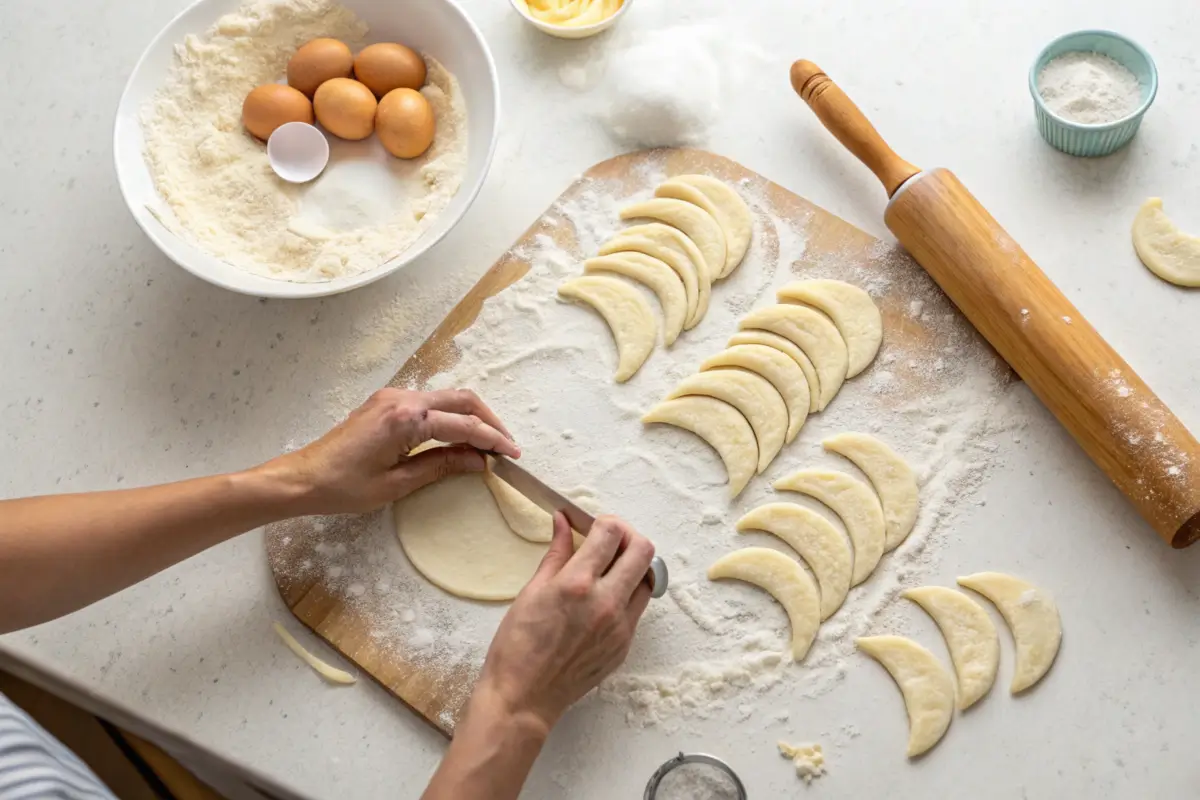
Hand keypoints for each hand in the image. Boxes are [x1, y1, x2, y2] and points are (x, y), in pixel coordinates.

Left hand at [261, 388, 519, 515]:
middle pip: (463, 400)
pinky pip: (430, 402)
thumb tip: (479, 461)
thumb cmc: (344, 488)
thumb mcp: (397, 484)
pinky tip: (458, 437)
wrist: (302, 478)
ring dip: (471, 417)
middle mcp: (402, 399)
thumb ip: (441, 466)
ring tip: (487, 444)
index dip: (493, 440)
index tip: (512, 455)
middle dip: (489, 421)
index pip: (464, 425)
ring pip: (448, 397)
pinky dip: (451, 416)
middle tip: (506, 447)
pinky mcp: (386, 402)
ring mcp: (393, 397)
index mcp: (406, 419)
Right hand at [471, 513, 654, 735]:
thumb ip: (556, 553)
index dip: (606, 522)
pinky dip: (626, 596)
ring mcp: (620, 627)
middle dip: (629, 537)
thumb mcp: (531, 591)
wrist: (524, 698)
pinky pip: (637, 610)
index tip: (595, 525)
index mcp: (577, 585)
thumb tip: (563, 522)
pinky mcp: (625, 646)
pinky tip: (602, 600)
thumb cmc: (517, 647)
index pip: (611, 534)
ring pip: (647, 580)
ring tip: (608, 571)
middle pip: (644, 551)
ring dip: (632, 567)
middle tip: (610, 541)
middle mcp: (606, 603)